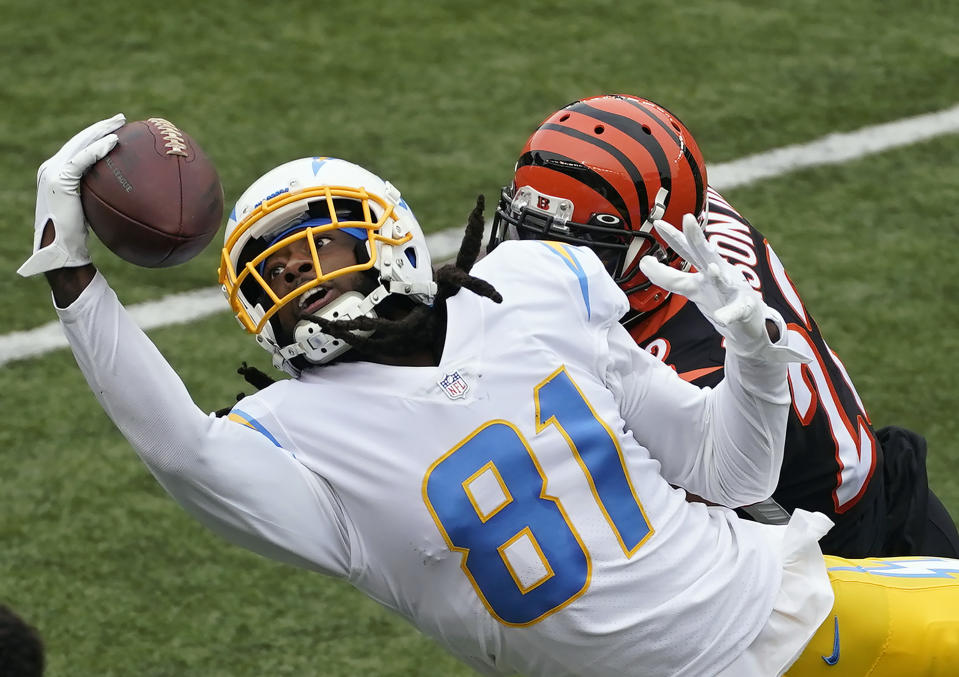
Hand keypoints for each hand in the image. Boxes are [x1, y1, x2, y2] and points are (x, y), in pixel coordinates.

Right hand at [17, 113, 124, 276]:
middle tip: (122, 120)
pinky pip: (82, 160)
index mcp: (57, 174)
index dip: (97, 135)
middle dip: (101, 127)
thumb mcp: (91, 212)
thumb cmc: (79, 237)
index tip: (116, 129)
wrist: (62, 250)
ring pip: (80, 144)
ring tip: (121, 123)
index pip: (78, 148)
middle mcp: (51, 169)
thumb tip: (129, 196)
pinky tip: (114, 143)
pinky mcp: (59, 180)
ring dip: (101, 131)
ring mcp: (52, 172)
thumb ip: (100, 197)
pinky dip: (98, 149)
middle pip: (79, 140)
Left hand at [639, 213, 809, 362]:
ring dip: (718, 274)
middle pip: (704, 254)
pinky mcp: (744, 308)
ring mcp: (732, 290)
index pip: (685, 251)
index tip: (657, 223)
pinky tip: (722, 318)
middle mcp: (717, 274)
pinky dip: (729, 314)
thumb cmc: (717, 299)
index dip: (672, 238)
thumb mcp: (690, 287)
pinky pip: (736, 311)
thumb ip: (669, 276)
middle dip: (696, 237)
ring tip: (712, 269)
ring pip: (724, 279)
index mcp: (703, 269)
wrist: (747, 323)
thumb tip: (644, 262)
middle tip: (687, 218)